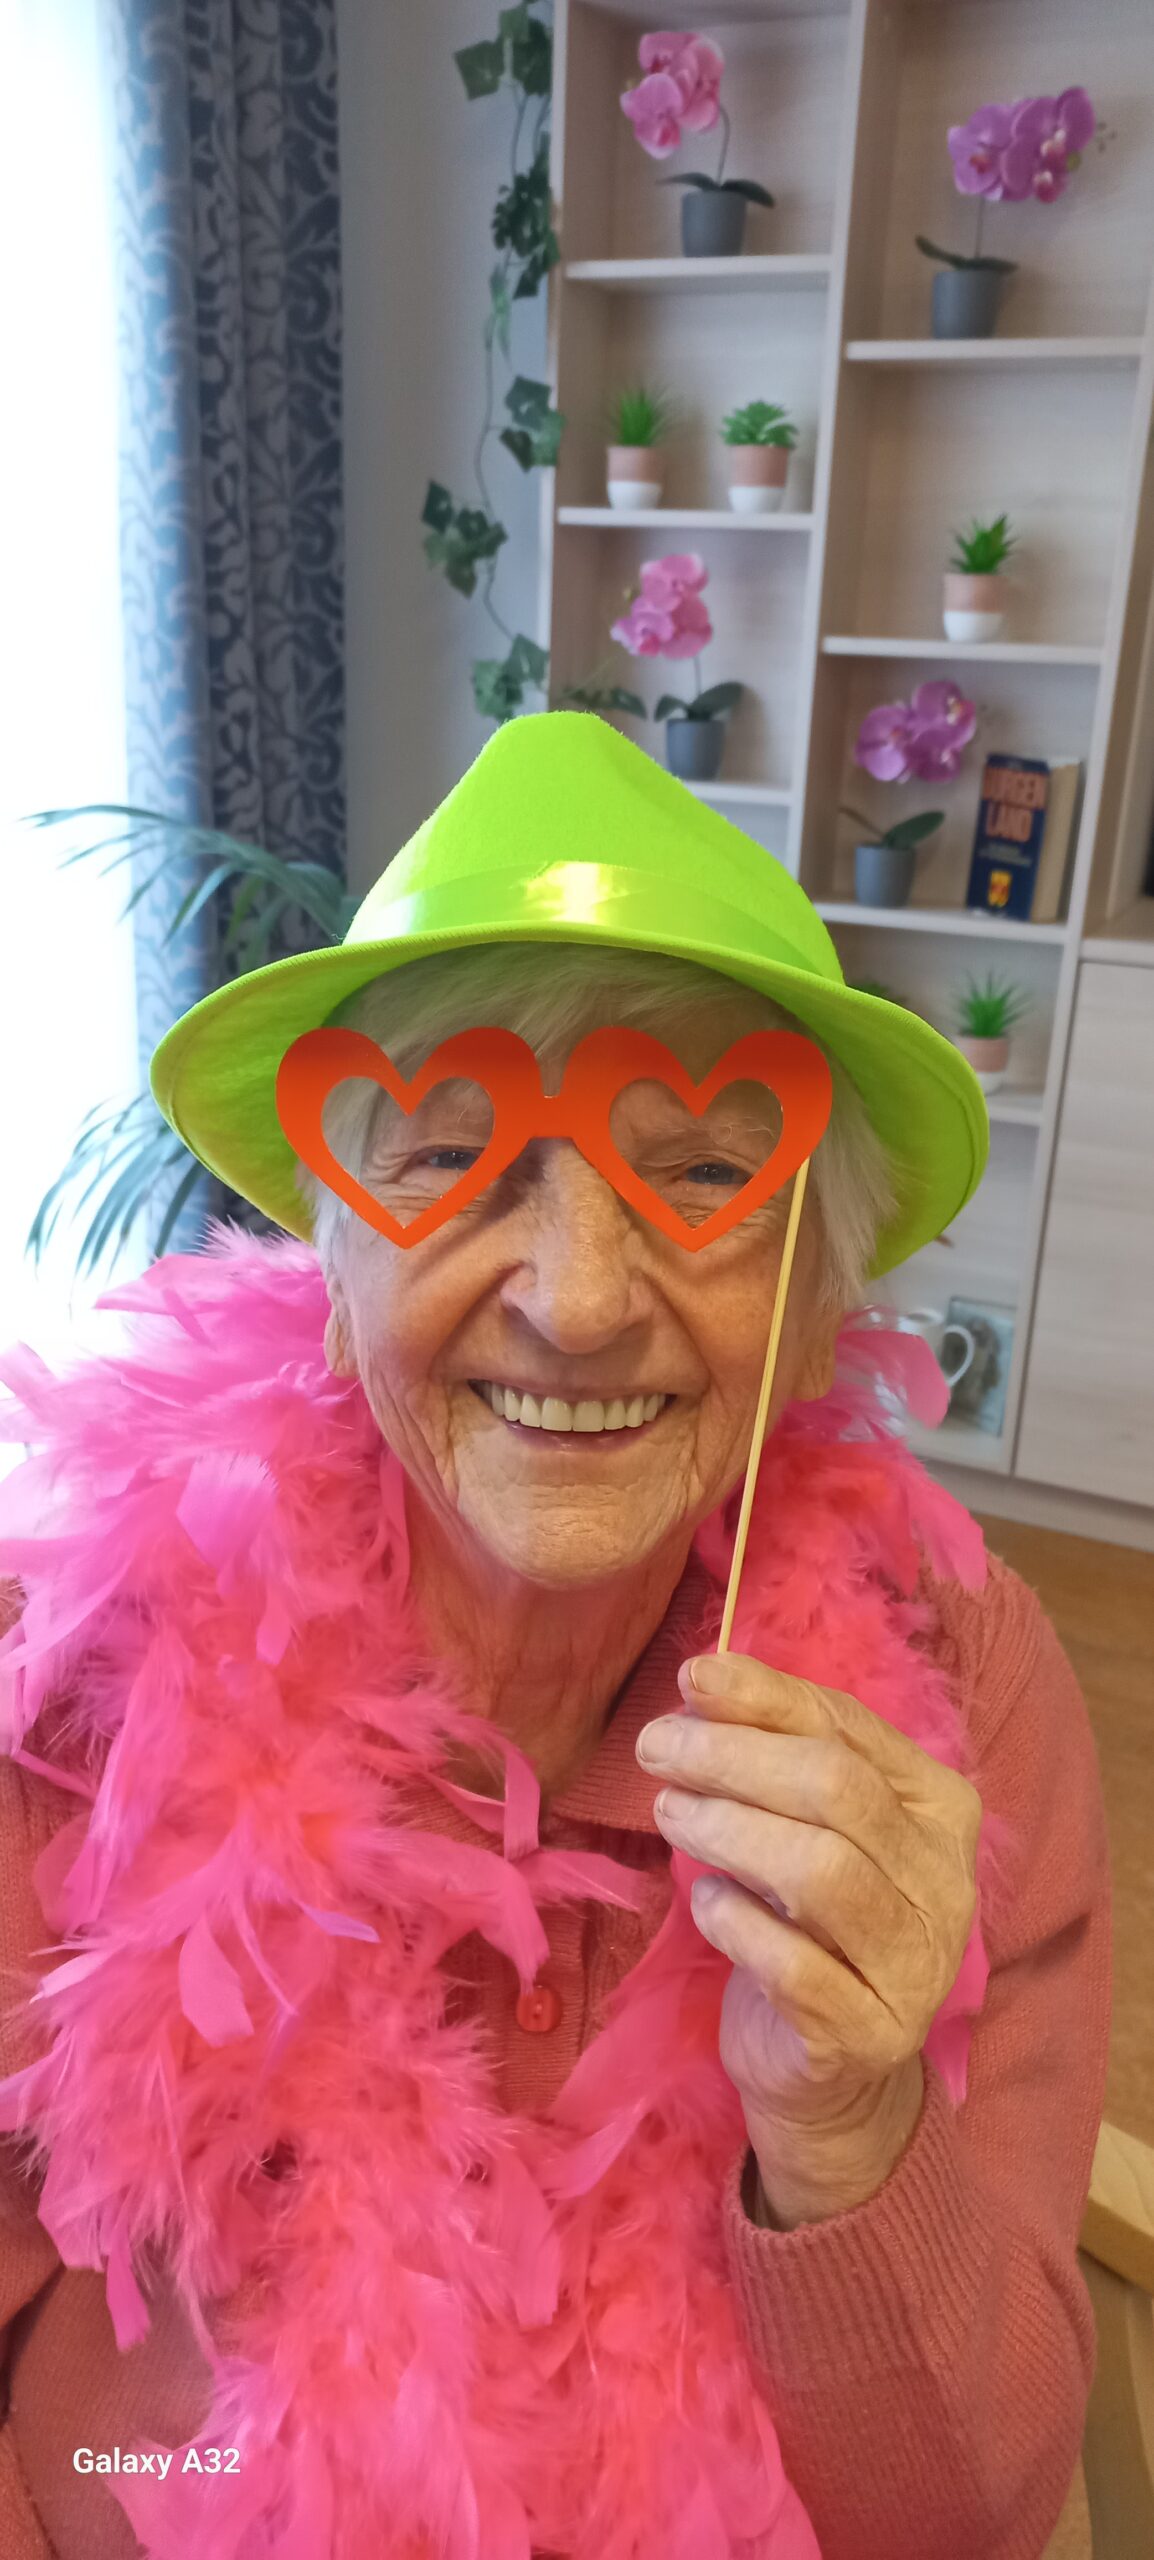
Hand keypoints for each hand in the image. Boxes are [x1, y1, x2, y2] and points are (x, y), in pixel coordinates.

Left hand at [635, 1650, 982, 2226]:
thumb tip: (703, 1679)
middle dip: (735, 1757)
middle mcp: (945, 1884)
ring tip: (670, 1813)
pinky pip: (793, 1963)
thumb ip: (774, 1755)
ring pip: (819, 1870)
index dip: (768, 1698)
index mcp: (940, 1811)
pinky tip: (705, 1901)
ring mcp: (916, 1963)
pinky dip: (735, 1921)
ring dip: (729, 1830)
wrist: (828, 2074)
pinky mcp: (868, 2032)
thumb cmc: (809, 1926)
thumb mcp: (803, 1829)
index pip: (852, 1731)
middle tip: (655, 1748)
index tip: (690, 1677)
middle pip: (836, 1791)